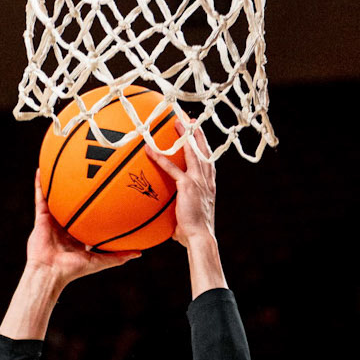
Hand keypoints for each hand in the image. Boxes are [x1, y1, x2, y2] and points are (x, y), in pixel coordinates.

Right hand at [25, 176, 137, 286]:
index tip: (107, 193)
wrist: (51, 272)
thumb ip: (119, 256)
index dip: (96, 206)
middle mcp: (67, 225)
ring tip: (64, 164)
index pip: (89, 217)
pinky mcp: (42, 217)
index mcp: (79, 235)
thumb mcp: (100, 261)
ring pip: (57, 196)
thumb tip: (140, 253)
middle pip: (74, 203)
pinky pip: (41, 197)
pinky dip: (40, 184)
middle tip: (90, 171)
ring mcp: (54, 220)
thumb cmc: (74, 270)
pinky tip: (41, 169)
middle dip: (80, 189)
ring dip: (59, 182)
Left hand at [167, 124, 216, 248]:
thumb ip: (179, 213)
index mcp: (209, 186)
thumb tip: (169, 223)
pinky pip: (171, 167)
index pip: (208, 161)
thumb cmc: (194, 234)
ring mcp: (198, 181)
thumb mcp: (188, 219)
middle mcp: (206, 180)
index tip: (200, 135)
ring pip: (192, 152)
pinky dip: (159, 157)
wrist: (200, 237)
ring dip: (184, 136)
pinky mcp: (188, 185)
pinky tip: (149, 149)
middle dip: (197, 134)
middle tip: (191, 121)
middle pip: (203, 150)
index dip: (204, 147)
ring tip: (177, 122)